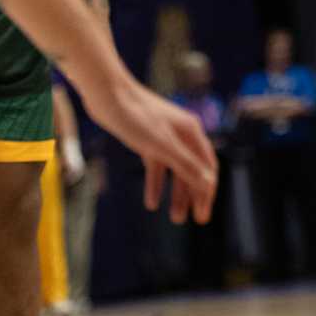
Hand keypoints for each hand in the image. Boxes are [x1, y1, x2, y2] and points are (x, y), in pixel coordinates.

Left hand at [90, 75, 218, 223]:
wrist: (108, 95)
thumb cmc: (136, 117)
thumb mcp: (162, 145)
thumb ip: (185, 164)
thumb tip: (207, 184)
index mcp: (192, 133)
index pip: (207, 168)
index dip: (207, 192)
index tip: (203, 215)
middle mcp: (182, 134)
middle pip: (194, 170)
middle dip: (194, 196)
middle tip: (195, 220)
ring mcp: (164, 137)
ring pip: (176, 171)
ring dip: (176, 194)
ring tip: (175, 218)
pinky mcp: (147, 140)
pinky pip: (157, 167)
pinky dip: (156, 184)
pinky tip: (151, 203)